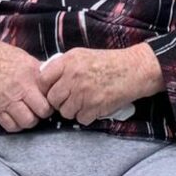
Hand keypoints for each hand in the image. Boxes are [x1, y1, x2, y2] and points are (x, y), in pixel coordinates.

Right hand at [0, 29, 51, 131]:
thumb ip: (40, 71)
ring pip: (28, 121)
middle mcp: (21, 87)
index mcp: (32, 73)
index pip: (51, 94)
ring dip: (31, 120)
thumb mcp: (25, 58)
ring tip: (28, 113)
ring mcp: (8, 99)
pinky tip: (16, 117)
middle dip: (44, 112)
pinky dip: (16, 125)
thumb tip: (55, 79)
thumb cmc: (3, 56)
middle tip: (40, 109)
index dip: (53, 98)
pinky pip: (10, 126)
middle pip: (43, 110)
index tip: (51, 99)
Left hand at [40, 44, 163, 125]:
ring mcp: (83, 93)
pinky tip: (94, 107)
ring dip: (73, 110)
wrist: (133, 69)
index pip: (43, 79)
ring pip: (65, 112)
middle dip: (59, 101)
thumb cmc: (108, 62)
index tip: (51, 90)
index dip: (45, 88)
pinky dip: (86, 116)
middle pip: (52, 99)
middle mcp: (73, 77)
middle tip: (69, 99)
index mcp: (68, 61)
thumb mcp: (82, 55)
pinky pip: (80, 119)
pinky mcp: (94, 107)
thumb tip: (46, 78)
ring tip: (84, 102)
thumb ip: (63, 66)